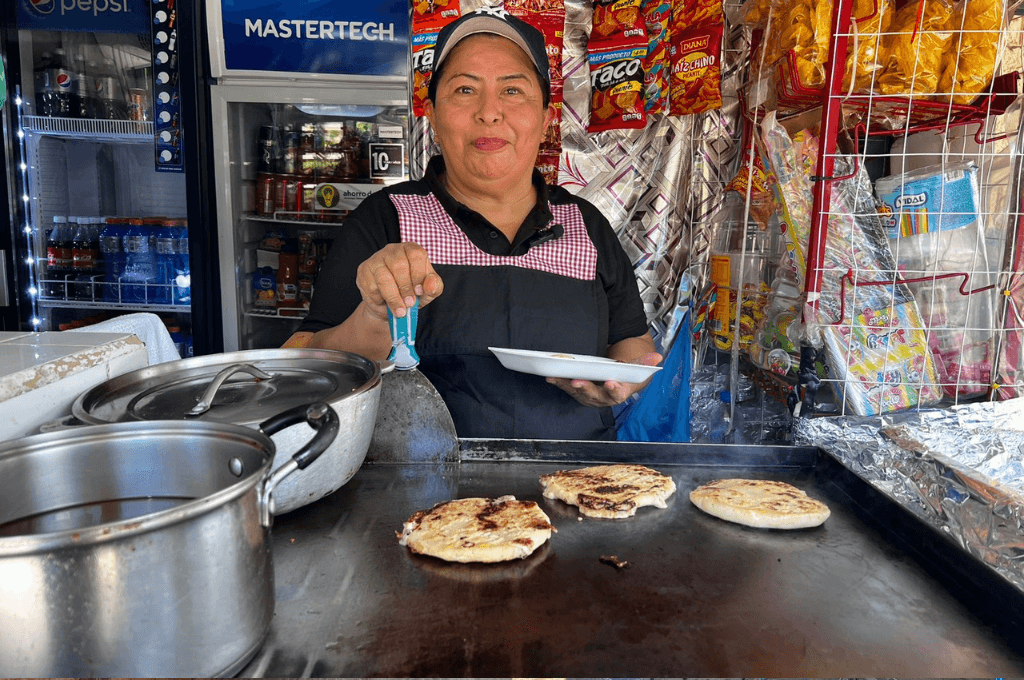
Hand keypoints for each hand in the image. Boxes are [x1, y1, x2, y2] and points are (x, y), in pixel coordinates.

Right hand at [355, 243, 443, 319]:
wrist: (390, 305)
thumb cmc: (411, 293)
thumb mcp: (428, 291)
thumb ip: (434, 287)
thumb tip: (430, 285)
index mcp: (411, 250)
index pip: (416, 254)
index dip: (418, 274)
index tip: (420, 291)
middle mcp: (393, 250)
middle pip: (399, 265)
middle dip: (405, 288)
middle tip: (409, 304)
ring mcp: (376, 258)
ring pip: (384, 276)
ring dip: (393, 297)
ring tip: (400, 311)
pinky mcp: (364, 270)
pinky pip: (371, 286)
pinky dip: (380, 299)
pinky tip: (384, 302)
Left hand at [546, 352, 662, 407]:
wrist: (620, 380)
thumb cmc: (627, 374)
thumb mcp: (637, 367)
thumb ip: (645, 362)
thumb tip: (657, 357)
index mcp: (620, 392)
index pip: (618, 393)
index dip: (614, 389)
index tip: (611, 382)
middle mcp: (605, 398)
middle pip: (595, 395)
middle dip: (586, 389)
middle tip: (578, 382)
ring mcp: (591, 396)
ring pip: (579, 393)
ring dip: (568, 386)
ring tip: (559, 378)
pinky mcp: (580, 393)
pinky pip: (569, 389)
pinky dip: (560, 384)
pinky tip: (551, 377)